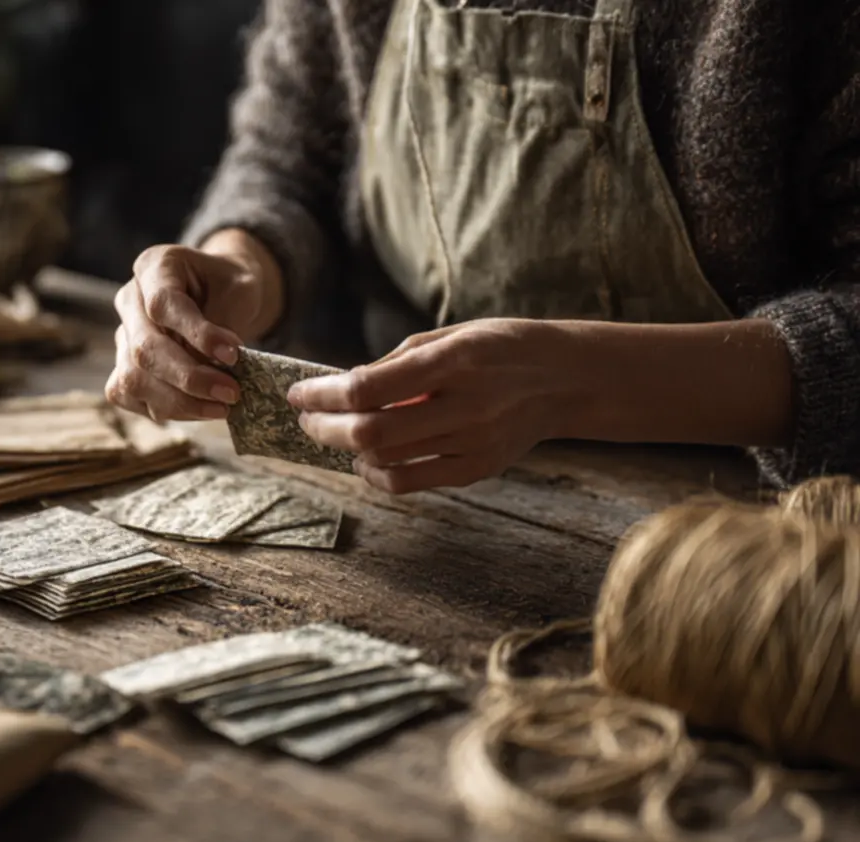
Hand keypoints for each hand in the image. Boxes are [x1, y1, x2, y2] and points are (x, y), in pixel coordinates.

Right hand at [105, 231, 281, 421]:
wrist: (218, 293)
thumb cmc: (228, 286)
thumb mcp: (241, 287)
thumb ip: (225, 320)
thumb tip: (215, 366)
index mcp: (154, 267)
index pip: (162, 304)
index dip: (197, 334)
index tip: (233, 354)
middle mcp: (129, 300)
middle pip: (144, 348)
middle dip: (190, 378)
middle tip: (231, 392)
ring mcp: (122, 335)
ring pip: (133, 379)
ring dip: (179, 401)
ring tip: (221, 407)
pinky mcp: (123, 366)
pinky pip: (129, 396)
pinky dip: (165, 409)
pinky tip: (200, 409)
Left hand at [287, 319, 580, 492]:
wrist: (565, 379)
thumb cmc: (499, 348)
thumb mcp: (451, 335)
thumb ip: (397, 362)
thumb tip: (342, 386)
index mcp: (454, 360)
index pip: (369, 386)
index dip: (323, 393)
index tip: (300, 393)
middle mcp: (465, 404)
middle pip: (371, 431)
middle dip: (324, 427)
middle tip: (306, 419)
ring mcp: (473, 442)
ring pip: (386, 461)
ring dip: (347, 450)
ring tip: (336, 434)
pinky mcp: (477, 469)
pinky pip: (410, 482)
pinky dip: (377, 473)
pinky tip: (367, 459)